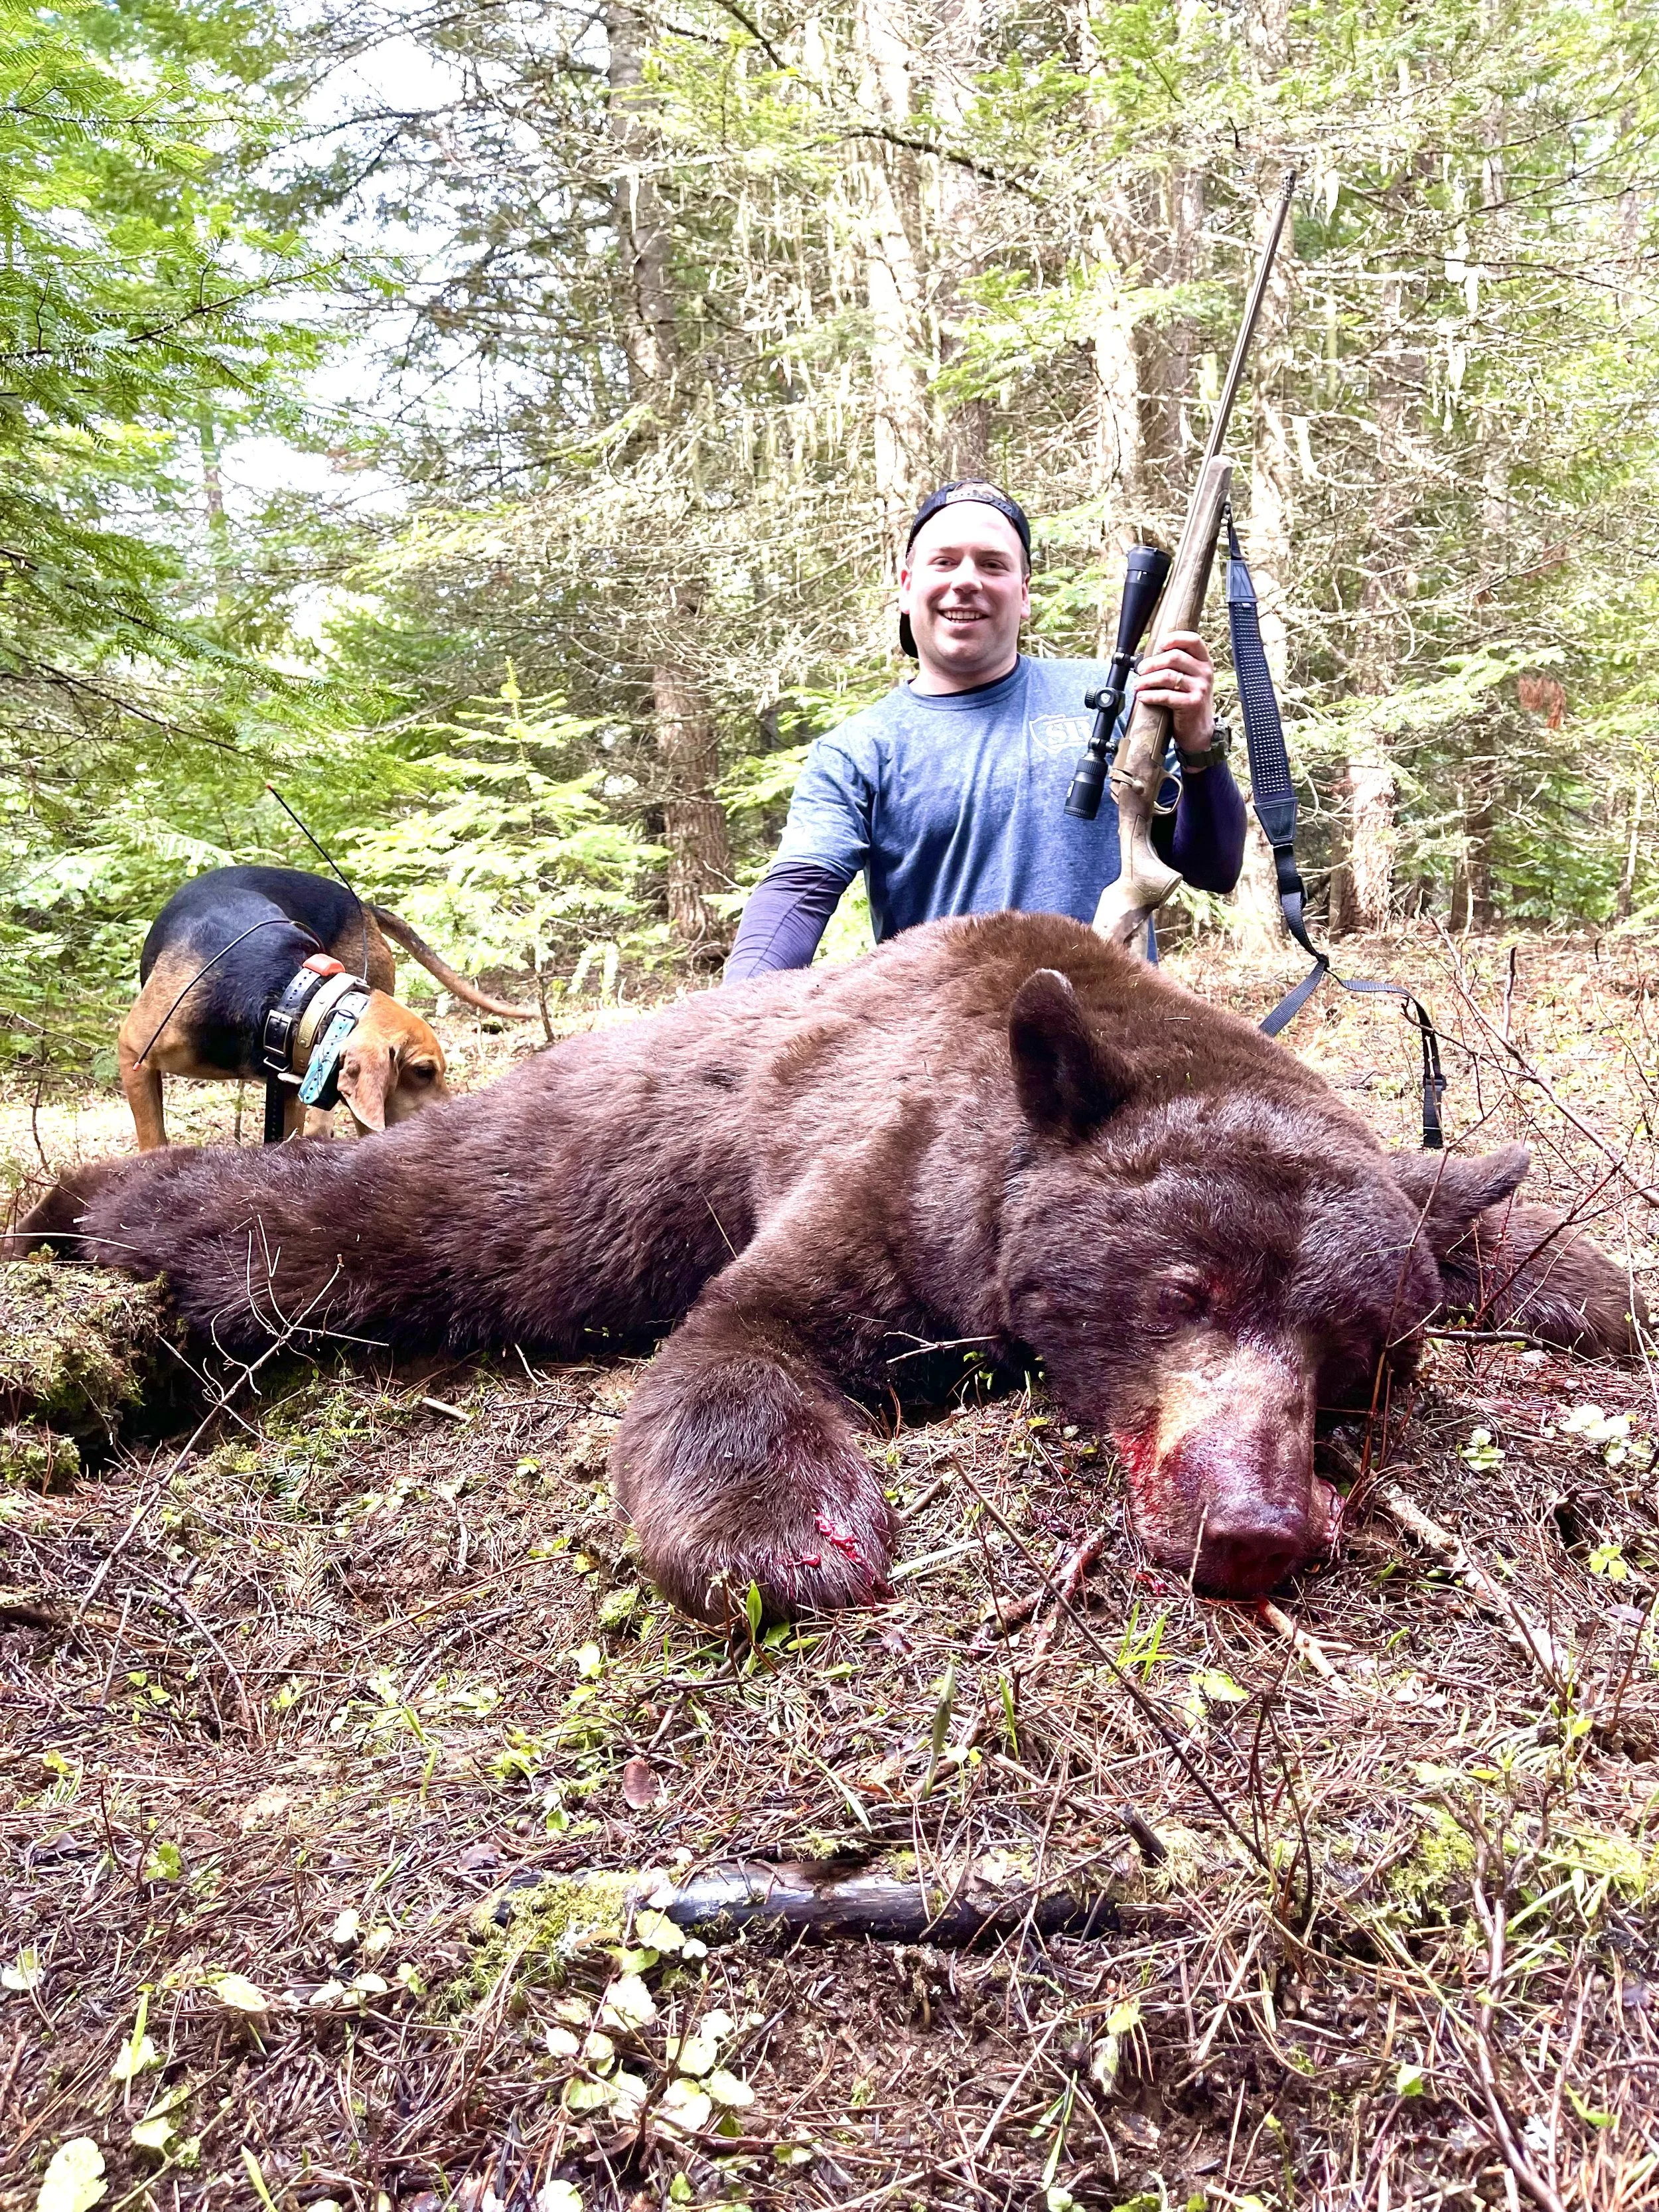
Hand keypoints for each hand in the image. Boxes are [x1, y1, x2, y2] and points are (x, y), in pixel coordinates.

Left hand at [1134, 629, 1214, 753]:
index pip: (1193, 640)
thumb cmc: (1188, 701)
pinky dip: (1150, 695)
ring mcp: (1200, 688)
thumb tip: (1149, 656)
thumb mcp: (1190, 679)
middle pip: (1174, 656)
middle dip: (1152, 663)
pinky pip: (1166, 695)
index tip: (1158, 646)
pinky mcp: (1192, 703)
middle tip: (1140, 670)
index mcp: (1204, 662)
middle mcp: (1205, 672)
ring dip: (1147, 680)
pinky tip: (1142, 696)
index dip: (1174, 638)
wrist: (1199, 730)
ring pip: (1167, 675)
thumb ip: (1177, 666)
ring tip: (1137, 685)